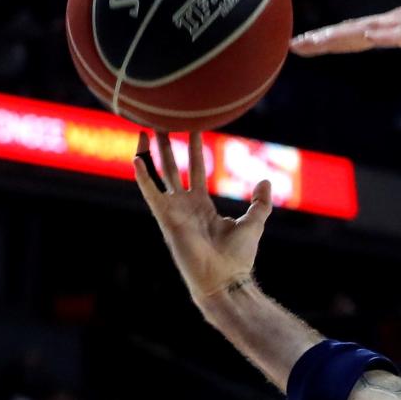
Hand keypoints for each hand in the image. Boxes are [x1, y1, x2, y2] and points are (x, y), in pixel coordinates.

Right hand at [134, 131, 273, 300]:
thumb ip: (260, 202)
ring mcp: (174, 211)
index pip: (195, 170)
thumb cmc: (238, 257)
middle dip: (168, 144)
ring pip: (161, 174)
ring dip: (153, 152)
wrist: (226, 279)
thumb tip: (264, 181)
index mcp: (202, 206)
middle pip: (173, 167)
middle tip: (162, 120)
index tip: (193, 127)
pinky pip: (151, 193)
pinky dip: (143, 177)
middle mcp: (185, 206)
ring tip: (147, 128)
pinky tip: (136, 158)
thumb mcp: (254, 222)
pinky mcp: (167, 218)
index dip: (194, 149)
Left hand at [290, 0, 400, 55]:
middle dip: (325, 39)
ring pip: (375, 30)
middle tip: (296, 45)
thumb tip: (390, 41)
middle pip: (355, 31)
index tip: (298, 45)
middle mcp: (398, 22)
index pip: (353, 33)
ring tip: (323, 40)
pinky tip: (372, 36)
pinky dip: (388, 34)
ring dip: (348, 35)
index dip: (326, 39)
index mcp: (394, 25)